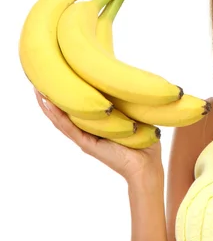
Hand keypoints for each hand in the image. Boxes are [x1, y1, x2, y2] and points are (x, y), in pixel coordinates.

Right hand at [35, 88, 163, 181]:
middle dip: (51, 96)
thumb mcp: (132, 114)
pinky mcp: (88, 145)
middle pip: (63, 113)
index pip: (76, 108)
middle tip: (39, 78)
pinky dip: (58, 116)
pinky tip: (49, 104)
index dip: (66, 94)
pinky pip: (69, 128)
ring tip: (37, 88)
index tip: (57, 76)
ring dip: (48, 105)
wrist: (148, 165)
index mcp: (96, 125)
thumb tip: (123, 79)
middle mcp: (87, 132)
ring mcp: (86, 139)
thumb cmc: (144, 140)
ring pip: (61, 120)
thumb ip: (124, 102)